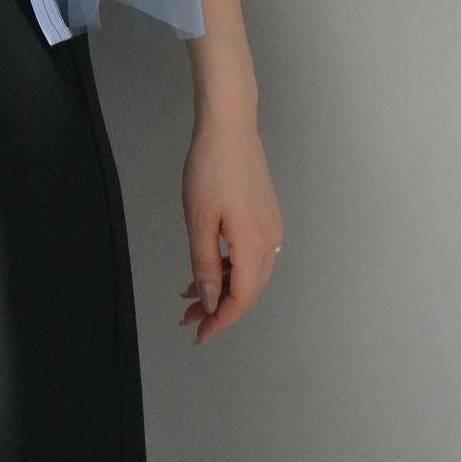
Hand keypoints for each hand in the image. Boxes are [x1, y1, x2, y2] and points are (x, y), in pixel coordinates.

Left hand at [179, 113, 283, 344]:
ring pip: (250, 273)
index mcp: (254, 246)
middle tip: (189, 317)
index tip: (199, 335)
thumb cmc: (210, 168)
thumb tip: (211, 301)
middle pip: (248, 290)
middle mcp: (270, 241)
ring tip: (192, 293)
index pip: (240, 299)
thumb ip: (204, 264)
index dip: (220, 321)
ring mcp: (271, 226)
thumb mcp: (198, 220)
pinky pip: (251, 254)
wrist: (229, 126)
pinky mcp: (266, 214)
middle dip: (219, 308)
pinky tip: (210, 265)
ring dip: (224, 287)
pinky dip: (231, 266)